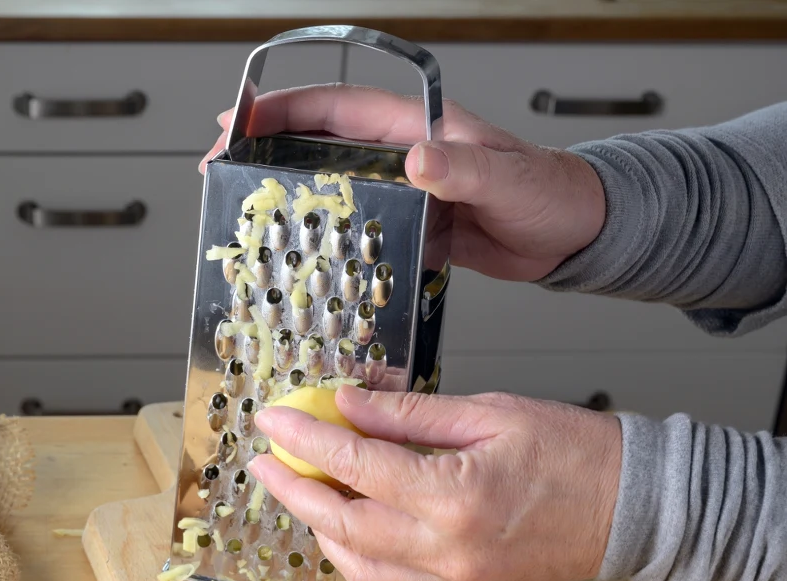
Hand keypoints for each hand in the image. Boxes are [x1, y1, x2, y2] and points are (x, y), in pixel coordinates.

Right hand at [200, 84, 605, 281]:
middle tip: (220, 170)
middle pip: (317, 144)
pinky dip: (324, 237)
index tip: (236, 121)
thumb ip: (462, 169)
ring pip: (330, 186)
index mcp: (415, 127)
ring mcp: (402, 191)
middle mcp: (400, 154)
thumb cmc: (551, 194)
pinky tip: (299, 256)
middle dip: (265, 152)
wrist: (576, 234)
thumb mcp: (505, 180)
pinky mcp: (409, 226)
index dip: (282, 110)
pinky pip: (356, 227)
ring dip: (288, 197)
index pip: (335, 108)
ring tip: (245, 214)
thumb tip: (417, 160)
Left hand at [246, 386, 621, 580]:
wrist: (636, 506)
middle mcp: (448, 548)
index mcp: (455, 495)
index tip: (273, 419)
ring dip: (319, 529)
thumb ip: (407, 415)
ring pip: (357, 566)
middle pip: (341, 524)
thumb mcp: (487, 412)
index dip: (305, 440)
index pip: (355, 466)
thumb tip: (345, 404)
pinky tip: (346, 522)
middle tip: (263, 461)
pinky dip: (356, 554)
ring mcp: (456, 579)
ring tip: (302, 488)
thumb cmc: (573, 450)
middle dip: (292, 490)